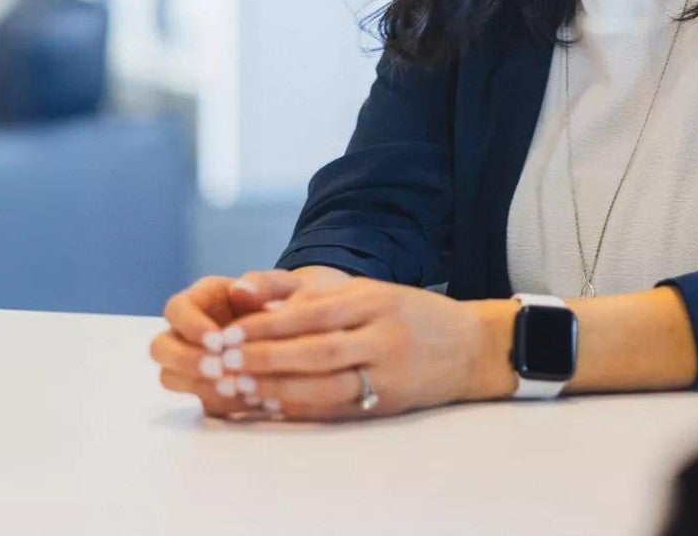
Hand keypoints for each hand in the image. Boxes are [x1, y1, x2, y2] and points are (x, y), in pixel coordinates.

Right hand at [148, 268, 349, 416]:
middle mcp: (189, 332)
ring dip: (198, 385)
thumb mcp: (284, 287)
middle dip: (186, 360)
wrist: (307, 331)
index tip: (218, 340)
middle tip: (220, 369)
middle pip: (160, 348)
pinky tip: (252, 401)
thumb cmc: (289, 301)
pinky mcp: (209, 389)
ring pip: (171, 377)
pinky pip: (201, 400)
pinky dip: (223, 403)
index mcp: (202, 300)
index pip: (175, 310)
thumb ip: (264, 284)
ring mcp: (195, 363)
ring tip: (237, 388)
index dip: (189, 326)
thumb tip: (239, 288)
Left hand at [215, 278, 515, 420]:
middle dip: (265, 358)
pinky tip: (274, 406)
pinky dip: (304, 408)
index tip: (231, 333)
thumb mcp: (373, 291)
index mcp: (373, 300)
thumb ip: (321, 299)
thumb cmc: (413, 314)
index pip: (312, 313)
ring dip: (278, 388)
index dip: (268, 325)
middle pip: (314, 350)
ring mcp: (389, 370)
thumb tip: (261, 306)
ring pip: (326, 384)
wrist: (473, 345)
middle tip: (224, 363)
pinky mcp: (391, 400)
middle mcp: (382, 334)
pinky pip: (340, 407)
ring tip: (241, 388)